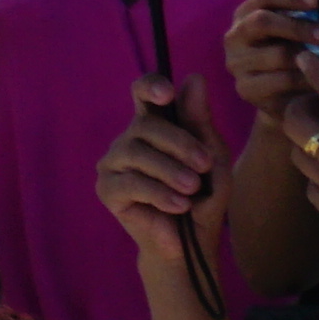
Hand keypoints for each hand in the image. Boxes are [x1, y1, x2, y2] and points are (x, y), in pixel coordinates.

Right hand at [95, 73, 242, 319]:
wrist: (192, 242)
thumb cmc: (204, 196)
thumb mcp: (211, 157)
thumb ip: (199, 121)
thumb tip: (194, 77)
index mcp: (155, 125)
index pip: (143, 92)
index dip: (150, 86)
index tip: (166, 94)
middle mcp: (129, 139)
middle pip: (145, 124)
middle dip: (179, 143)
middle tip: (205, 165)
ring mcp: (114, 163)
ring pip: (135, 152)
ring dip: (170, 170)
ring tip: (192, 190)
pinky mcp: (107, 190)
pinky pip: (129, 182)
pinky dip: (158, 194)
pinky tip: (179, 206)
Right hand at [217, 0, 318, 130]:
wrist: (283, 98)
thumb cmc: (292, 56)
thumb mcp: (292, 33)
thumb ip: (303, 16)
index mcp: (246, 15)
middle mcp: (235, 36)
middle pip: (262, 21)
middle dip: (298, 26)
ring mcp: (237, 63)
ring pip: (277, 54)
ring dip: (307, 57)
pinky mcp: (247, 88)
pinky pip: (283, 80)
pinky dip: (306, 78)